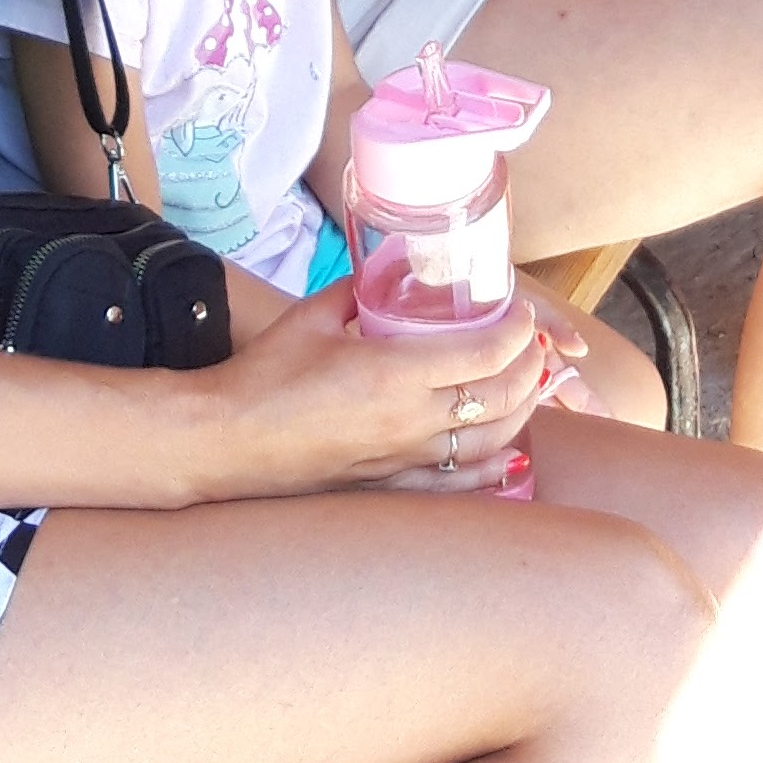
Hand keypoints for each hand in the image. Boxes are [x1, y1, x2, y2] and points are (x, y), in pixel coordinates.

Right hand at [203, 283, 558, 495]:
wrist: (228, 439)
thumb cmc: (264, 374)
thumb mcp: (313, 315)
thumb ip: (356, 291)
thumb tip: (382, 275)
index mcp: (395, 372)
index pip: (485, 354)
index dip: (517, 333)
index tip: (523, 316)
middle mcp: (410, 421)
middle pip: (499, 398)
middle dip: (529, 370)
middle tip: (535, 347)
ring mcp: (404, 460)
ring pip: (489, 443)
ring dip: (521, 414)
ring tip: (530, 389)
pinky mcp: (390, 487)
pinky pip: (458, 483)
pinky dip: (491, 468)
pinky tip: (507, 454)